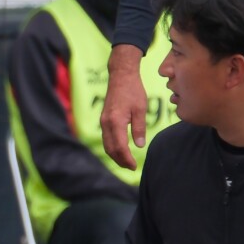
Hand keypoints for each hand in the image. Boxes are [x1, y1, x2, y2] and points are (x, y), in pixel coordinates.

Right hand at [100, 44, 146, 169]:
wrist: (120, 76)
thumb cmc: (133, 90)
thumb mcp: (140, 109)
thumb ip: (139, 128)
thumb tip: (139, 145)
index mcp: (116, 121)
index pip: (120, 147)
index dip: (127, 159)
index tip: (134, 166)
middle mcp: (106, 123)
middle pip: (110, 149)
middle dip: (120, 160)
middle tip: (131, 167)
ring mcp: (103, 122)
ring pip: (107, 145)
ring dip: (115, 156)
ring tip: (126, 161)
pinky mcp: (104, 120)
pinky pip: (106, 138)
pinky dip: (112, 147)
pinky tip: (121, 150)